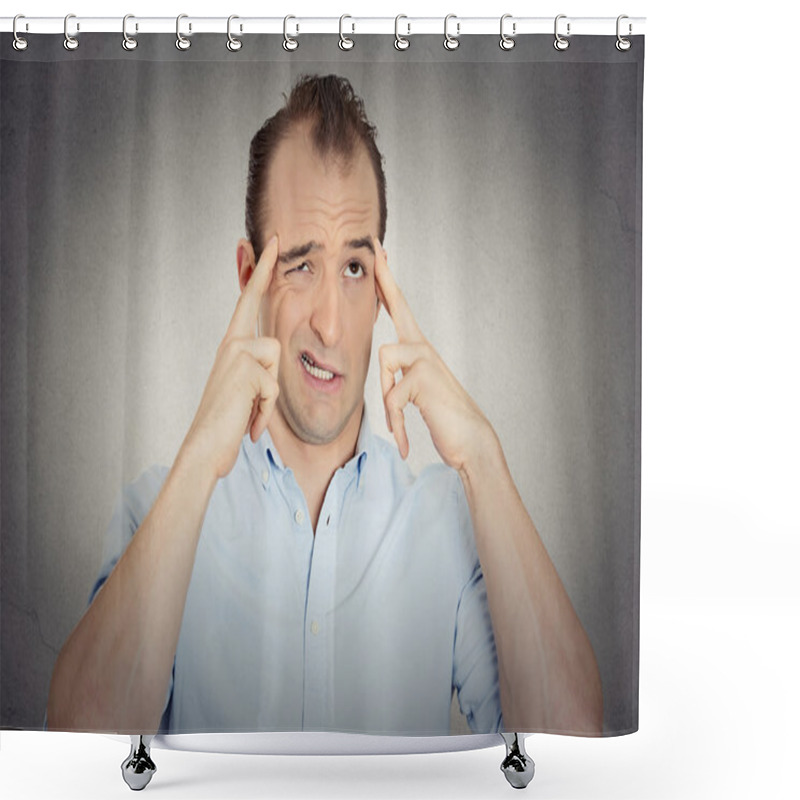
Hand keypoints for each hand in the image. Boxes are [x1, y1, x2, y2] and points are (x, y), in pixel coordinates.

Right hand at [181, 235, 280, 479]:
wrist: (205, 448)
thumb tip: (271, 354)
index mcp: (233, 346)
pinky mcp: (243, 369)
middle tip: (274, 236)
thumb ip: (258, 368)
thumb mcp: (246, 390)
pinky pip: (274, 386)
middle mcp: (231, 343)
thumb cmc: (227, 421)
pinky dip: (266, 410)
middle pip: (252, 301)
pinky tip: (249, 423)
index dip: (255, 273)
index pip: (247, 302)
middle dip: (261, 268)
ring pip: (276, 357)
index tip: (265, 244)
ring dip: (270, 396)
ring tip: (251, 412)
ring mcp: (234, 354)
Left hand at [374, 237, 495, 471]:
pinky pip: (392, 396)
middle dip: (385, 277)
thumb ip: (400, 374)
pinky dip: (395, 424)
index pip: (399, 307)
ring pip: (383, 359)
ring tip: (397, 426)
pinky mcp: (423, 378)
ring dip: (386, 400)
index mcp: (418, 348)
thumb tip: (384, 364)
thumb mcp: (415, 392)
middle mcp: (422, 346)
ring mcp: (425, 359)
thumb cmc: (443, 417)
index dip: (387, 280)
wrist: (470, 440)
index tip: (379, 253)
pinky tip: (403, 444)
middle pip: (399, 304)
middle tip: (373, 245)